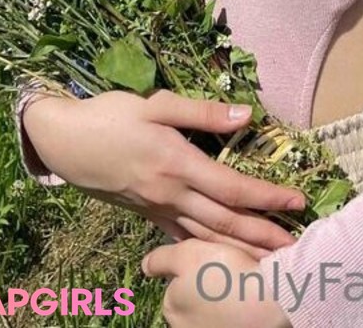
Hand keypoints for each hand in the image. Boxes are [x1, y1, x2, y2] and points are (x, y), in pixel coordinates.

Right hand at [21, 88, 306, 258]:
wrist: (64, 142)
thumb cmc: (112, 116)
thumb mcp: (157, 104)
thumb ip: (203, 112)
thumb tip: (247, 115)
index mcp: (177, 164)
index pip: (232, 188)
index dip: (267, 197)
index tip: (298, 202)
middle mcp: (170, 194)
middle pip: (224, 222)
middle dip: (261, 234)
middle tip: (294, 247)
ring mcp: (157, 209)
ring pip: (204, 236)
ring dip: (238, 249)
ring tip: (267, 259)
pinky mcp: (146, 214)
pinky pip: (181, 238)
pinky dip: (206, 250)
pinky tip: (220, 257)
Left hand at [142, 240, 292, 327]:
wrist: (270, 298)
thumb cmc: (226, 272)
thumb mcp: (188, 253)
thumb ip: (162, 259)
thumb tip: (145, 267)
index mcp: (171, 308)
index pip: (176, 285)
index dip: (195, 268)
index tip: (215, 261)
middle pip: (193, 300)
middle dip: (207, 287)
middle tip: (230, 270)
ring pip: (213, 311)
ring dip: (223, 298)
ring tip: (243, 281)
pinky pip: (231, 319)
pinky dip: (238, 310)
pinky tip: (251, 296)